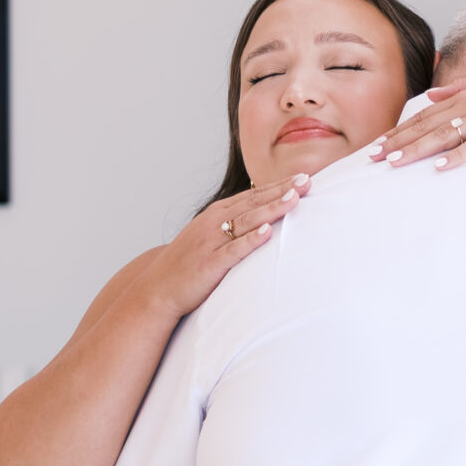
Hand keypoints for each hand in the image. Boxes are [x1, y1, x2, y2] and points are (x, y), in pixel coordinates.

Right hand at [147, 173, 310, 316]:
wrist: (158, 288)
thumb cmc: (188, 264)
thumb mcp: (209, 237)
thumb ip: (232, 226)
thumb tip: (262, 218)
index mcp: (216, 214)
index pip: (252, 195)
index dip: (277, 186)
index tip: (301, 177)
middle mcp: (214, 222)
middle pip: (253, 202)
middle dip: (281, 190)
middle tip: (306, 180)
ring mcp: (211, 241)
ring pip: (247, 221)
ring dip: (271, 208)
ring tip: (293, 199)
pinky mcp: (210, 263)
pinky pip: (234, 249)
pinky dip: (251, 239)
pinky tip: (268, 232)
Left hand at [369, 77, 465, 171]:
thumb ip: (461, 88)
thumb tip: (433, 96)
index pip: (426, 115)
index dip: (400, 129)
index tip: (379, 144)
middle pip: (428, 125)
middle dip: (398, 141)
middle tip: (373, 158)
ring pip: (445, 135)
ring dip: (418, 150)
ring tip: (395, 164)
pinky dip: (458, 157)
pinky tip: (440, 168)